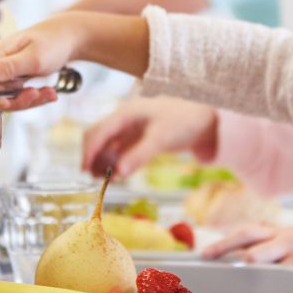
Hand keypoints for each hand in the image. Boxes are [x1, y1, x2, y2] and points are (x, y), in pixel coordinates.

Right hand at [0, 16, 82, 110]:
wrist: (69, 38)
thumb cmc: (52, 42)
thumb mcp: (33, 57)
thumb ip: (8, 67)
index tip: (9, 101)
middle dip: (17, 101)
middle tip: (38, 94)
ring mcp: (1, 74)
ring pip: (7, 100)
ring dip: (30, 100)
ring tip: (50, 93)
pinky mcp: (12, 81)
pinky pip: (18, 97)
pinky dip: (34, 98)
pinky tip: (49, 92)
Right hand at [81, 96, 217, 177]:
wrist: (209, 120)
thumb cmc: (186, 121)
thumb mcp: (162, 138)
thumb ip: (139, 155)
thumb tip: (118, 173)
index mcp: (127, 113)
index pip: (98, 131)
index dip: (88, 151)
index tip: (84, 171)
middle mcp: (126, 119)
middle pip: (98, 137)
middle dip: (92, 156)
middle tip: (92, 178)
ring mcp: (133, 129)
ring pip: (108, 145)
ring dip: (103, 161)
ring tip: (104, 179)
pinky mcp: (141, 138)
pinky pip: (121, 151)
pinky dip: (116, 162)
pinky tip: (118, 175)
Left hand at [201, 223, 292, 276]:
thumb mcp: (286, 235)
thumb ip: (262, 243)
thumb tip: (231, 253)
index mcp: (277, 233)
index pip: (246, 234)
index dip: (224, 243)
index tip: (204, 255)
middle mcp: (287, 243)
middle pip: (256, 256)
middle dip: (240, 268)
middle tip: (223, 279)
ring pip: (272, 277)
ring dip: (258, 289)